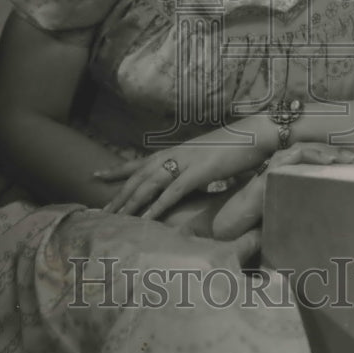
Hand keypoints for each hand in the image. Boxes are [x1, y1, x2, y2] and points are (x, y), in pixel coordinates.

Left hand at [93, 134, 262, 218]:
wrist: (257, 134)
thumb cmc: (235, 147)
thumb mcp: (206, 159)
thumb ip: (192, 171)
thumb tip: (184, 184)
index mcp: (176, 151)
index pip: (139, 161)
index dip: (117, 169)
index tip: (96, 175)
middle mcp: (175, 154)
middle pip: (139, 176)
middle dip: (119, 194)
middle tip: (99, 211)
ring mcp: (186, 161)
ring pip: (151, 183)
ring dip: (132, 202)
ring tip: (115, 218)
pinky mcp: (201, 171)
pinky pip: (174, 191)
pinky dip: (159, 205)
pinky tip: (147, 218)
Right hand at [211, 141, 353, 240]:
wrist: (225, 236)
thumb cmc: (252, 230)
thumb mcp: (285, 222)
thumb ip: (301, 219)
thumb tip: (330, 230)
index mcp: (282, 179)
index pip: (306, 159)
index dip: (326, 157)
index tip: (349, 165)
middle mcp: (275, 172)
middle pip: (306, 151)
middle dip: (331, 151)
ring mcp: (268, 174)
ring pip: (297, 150)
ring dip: (321, 150)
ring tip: (342, 158)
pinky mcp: (262, 180)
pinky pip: (284, 160)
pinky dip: (304, 156)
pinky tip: (322, 161)